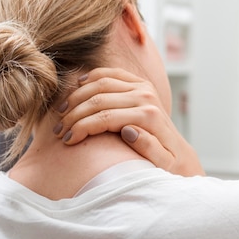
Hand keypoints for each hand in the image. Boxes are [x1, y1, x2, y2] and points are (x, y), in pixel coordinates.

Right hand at [54, 67, 204, 176]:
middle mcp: (146, 97)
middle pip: (99, 100)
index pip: (105, 118)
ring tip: (62, 114)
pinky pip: (110, 73)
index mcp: (149, 116)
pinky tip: (76, 88)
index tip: (66, 141)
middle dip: (73, 115)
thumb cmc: (168, 164)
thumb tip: (128, 130)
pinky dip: (91, 77)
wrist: (180, 154)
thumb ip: (149, 148)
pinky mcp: (139, 83)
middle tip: (58, 131)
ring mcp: (143, 87)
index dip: (81, 128)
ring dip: (76, 97)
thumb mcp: (163, 164)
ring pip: (100, 83)